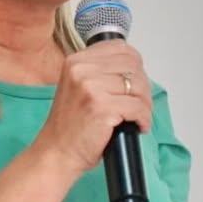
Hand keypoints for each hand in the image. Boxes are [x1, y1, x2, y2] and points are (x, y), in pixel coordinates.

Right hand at [33, 40, 151, 176]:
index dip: (136, 66)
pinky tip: (139, 126)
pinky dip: (144, 119)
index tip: (136, 83)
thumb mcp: (79, 88)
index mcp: (76, 61)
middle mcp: (82, 69)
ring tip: (139, 117)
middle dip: (143, 88)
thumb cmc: (69, 127)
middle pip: (133, 66)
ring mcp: (91, 87)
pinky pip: (138, 108)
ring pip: (139, 86)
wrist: (56, 153)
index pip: (121, 48)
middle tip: (141, 105)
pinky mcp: (101, 107)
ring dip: (145, 105)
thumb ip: (99, 73)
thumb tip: (134, 71)